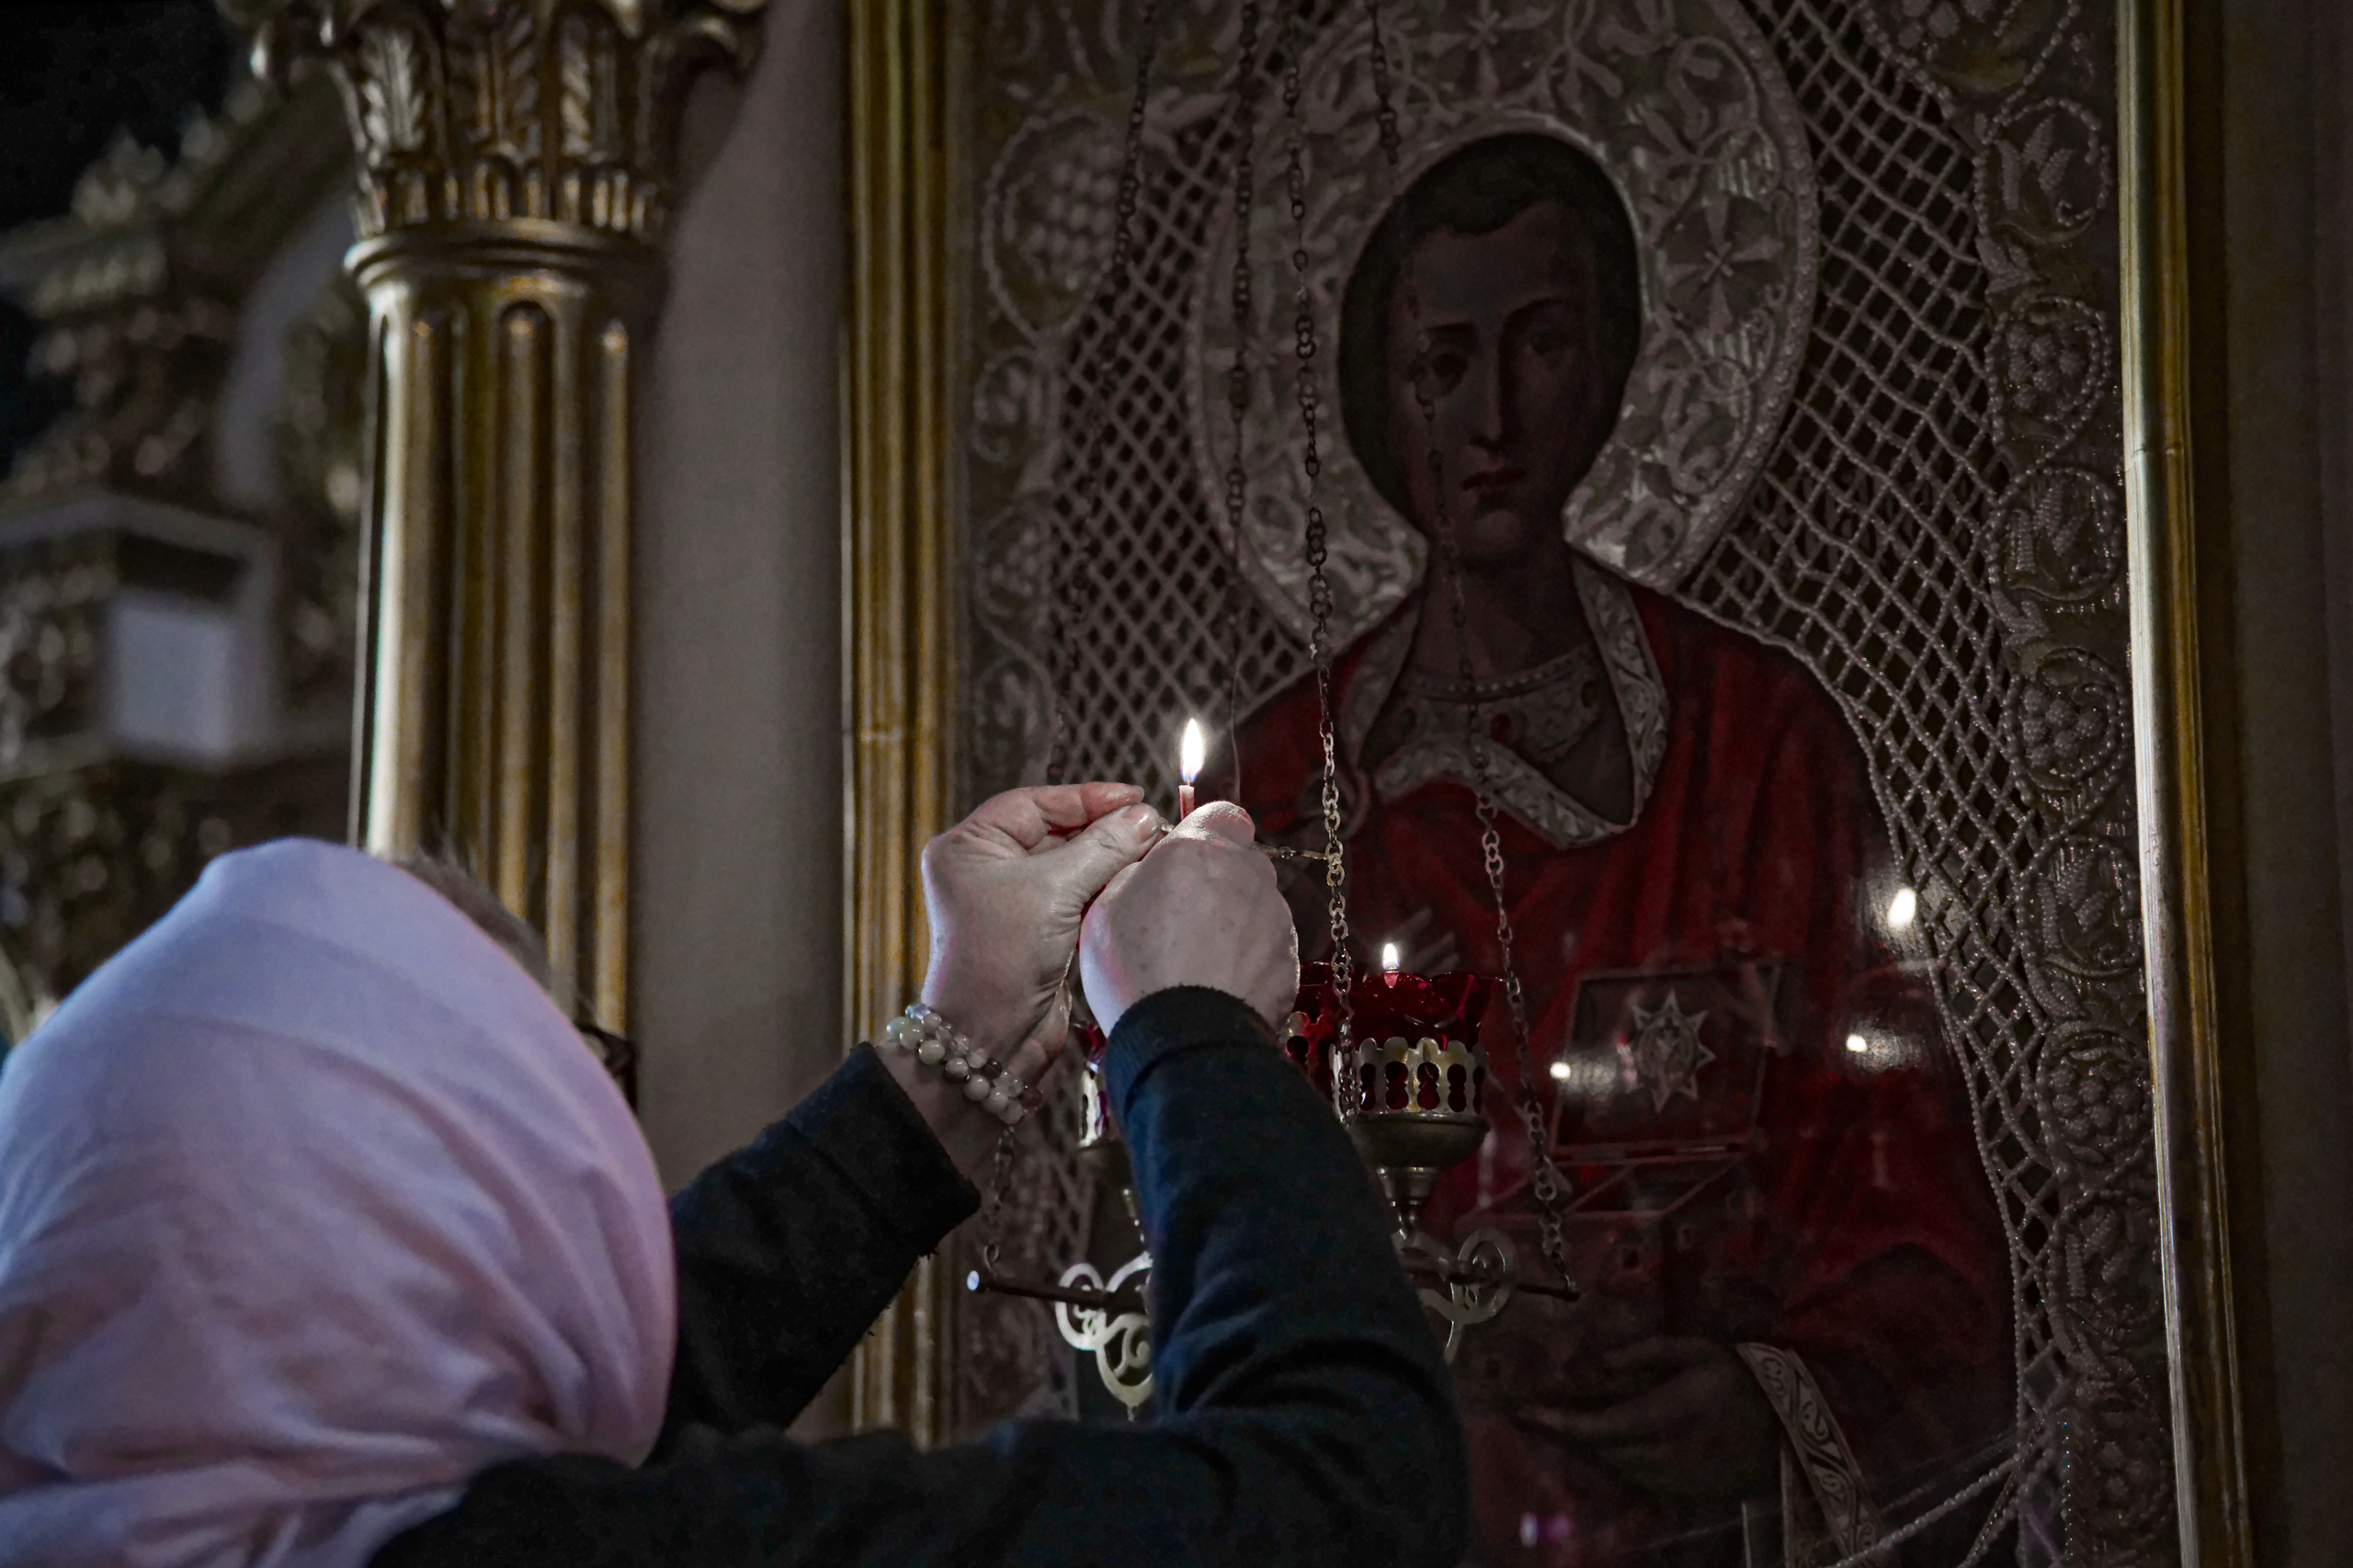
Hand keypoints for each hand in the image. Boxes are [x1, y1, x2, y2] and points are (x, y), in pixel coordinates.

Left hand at [920, 782, 1161, 1075]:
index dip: (1087, 798)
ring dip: (1108, 861)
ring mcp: (1010, 901)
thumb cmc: (1002, 957)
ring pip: (1069, 865)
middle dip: (1103, 831)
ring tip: (1148, 853)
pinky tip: (1132, 884)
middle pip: (1055, 832)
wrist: (990, 1037)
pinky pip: (1074, 896)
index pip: (1035, 803)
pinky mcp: (1035, 931)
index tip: (1132, 797)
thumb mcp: (1054, 889)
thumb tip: (1142, 818)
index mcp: (970, 846)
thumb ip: (1102, 847)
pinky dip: (1102, 890)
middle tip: (1150, 828)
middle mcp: (985, 869)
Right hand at [1078, 801, 1299, 1036]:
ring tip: (1196, 958)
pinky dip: (1248, 956)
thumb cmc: (1135, 973)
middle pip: (1240, 860)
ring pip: (1256, 903)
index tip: (1184, 857)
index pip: (1222, 813)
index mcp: (1199, 850)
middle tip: (1180, 915)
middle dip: (1217, 878)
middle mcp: (1246, 874)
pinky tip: (1217, 981)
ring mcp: (1274, 917)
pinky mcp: (1289, 959)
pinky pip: (1268, 945)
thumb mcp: (1103, 908)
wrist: (1183, 1042)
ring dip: (1233, 919)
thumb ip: (1134, 871)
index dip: (1204, 833)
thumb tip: (1149, 863)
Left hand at [1511, 1337, 1780, 1501]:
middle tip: (1532, 1415)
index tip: (1523, 1411)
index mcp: (1663, 1416)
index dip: (1557, 1423)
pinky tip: (1603, 1446)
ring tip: (1562, 1426)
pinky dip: (1613, 1464)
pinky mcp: (1683, 1496)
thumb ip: (1643, 1354)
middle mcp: (1662, 1455)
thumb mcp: (1694, 1350)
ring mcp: (1673, 1481)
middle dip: (1562, 1435)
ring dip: (1585, 1451)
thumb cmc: (1738, 1379)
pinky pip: (1635, 1482)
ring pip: (1612, 1469)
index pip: (1597, 1427)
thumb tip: (1597, 1364)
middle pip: (1597, 1452)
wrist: (1787, 1431)